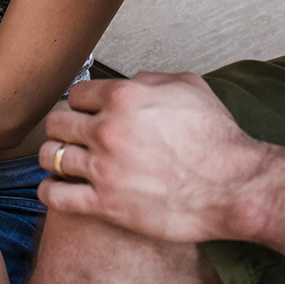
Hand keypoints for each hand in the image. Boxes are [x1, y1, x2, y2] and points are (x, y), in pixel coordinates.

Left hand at [37, 72, 268, 242]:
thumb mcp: (189, 86)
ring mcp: (103, 168)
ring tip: (66, 163)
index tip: (85, 115)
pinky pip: (54, 196)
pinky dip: (50, 191)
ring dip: (55, 158)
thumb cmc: (217, 138)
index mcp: (124, 96)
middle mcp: (107, 129)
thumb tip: (128, 82)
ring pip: (51, 157)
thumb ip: (150, 79)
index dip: (81, 105)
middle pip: (56, 123)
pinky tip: (59, 189)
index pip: (76, 94)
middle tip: (74, 138)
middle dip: (64, 129)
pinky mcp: (105, 204)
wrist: (234, 185)